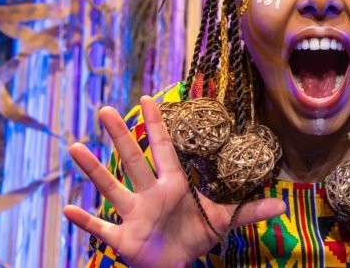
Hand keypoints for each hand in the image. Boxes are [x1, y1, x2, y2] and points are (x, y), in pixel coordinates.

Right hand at [63, 96, 285, 266]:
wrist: (176, 266)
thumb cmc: (195, 236)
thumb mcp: (224, 220)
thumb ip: (250, 210)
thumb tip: (282, 203)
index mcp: (174, 184)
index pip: (164, 148)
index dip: (157, 124)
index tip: (149, 98)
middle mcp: (150, 193)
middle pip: (133, 160)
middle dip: (120, 136)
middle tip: (105, 109)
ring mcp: (134, 214)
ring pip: (112, 187)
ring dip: (94, 169)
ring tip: (75, 147)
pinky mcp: (123, 239)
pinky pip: (100, 228)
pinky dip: (85, 221)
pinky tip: (67, 208)